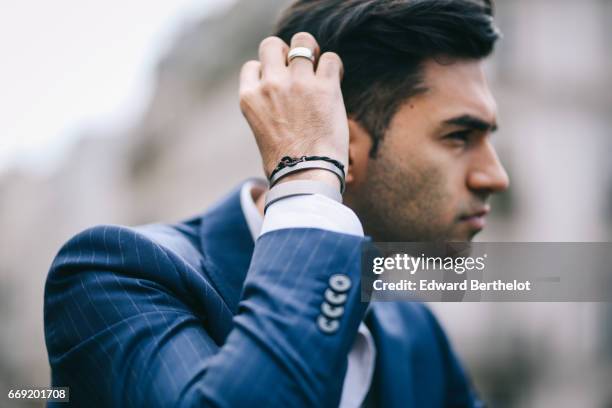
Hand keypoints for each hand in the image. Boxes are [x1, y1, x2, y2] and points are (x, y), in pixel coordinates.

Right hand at [239, 32, 347, 185]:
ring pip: (303, 41)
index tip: (280, 86)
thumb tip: (282, 100)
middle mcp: (270, 85)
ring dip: (311, 53)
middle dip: (286, 54)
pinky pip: (331, 58)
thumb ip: (267, 107)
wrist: (306, 177)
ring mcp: (297, 83)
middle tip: (299, 72)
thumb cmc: (286, 164)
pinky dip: (334, 67)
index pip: (253, 65)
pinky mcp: (325, 87)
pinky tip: (335, 81)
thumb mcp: (262, 131)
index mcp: (250, 98)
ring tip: (319, 70)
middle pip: (272, 44)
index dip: (268, 73)